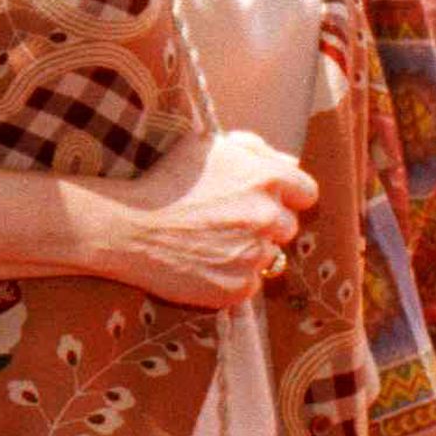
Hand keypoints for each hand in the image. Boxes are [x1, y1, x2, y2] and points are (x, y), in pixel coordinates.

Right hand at [97, 129, 314, 308]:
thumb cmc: (166, 181)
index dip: (287, 196)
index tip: (265, 200)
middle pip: (288, 226)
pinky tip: (205, 264)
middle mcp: (267, 216)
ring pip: (269, 255)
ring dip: (249, 251)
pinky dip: (233, 276)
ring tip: (210, 243)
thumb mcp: (207, 147)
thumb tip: (291, 163)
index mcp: (266, 178)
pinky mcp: (240, 287)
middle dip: (265, 224)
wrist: (128, 226)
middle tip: (227, 222)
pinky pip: (250, 283)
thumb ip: (254, 150)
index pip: (306, 192)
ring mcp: (255, 255)